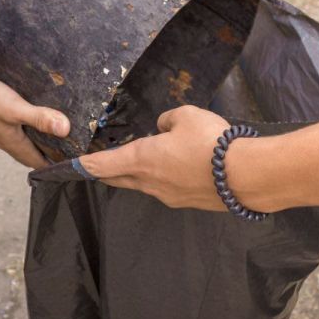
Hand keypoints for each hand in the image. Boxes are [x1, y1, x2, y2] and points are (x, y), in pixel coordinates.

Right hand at [0, 75, 68, 168]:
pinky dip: (27, 128)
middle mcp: (9, 142)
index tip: (72, 162)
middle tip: (67, 147)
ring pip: (24, 142)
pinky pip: (15, 130)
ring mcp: (1, 132)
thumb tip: (65, 129)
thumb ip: (40, 118)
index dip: (56, 165)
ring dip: (38, 140)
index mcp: (16, 144)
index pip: (40, 162)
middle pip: (33, 154)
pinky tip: (31, 115)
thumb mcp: (16, 109)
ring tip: (54, 132)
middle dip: (49, 154)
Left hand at [78, 106, 232, 209]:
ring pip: (143, 185)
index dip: (86, 165)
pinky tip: (178, 168)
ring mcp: (167, 196)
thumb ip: (167, 120)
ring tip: (145, 161)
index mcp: (141, 159)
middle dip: (107, 172)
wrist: (245, 175)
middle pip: (118, 179)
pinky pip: (166, 189)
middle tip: (99, 166)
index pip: (103, 164)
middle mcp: (149, 182)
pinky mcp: (186, 202)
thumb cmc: (210, 142)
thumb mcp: (186, 115)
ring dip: (138, 174)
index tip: (73, 166)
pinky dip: (164, 179)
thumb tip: (163, 127)